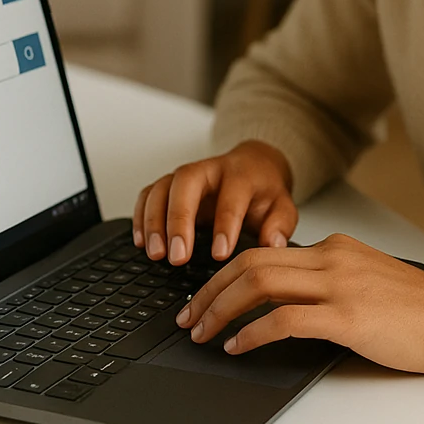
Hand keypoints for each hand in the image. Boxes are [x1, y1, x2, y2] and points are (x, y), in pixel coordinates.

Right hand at [131, 139, 296, 263]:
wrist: (254, 167)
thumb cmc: (264, 192)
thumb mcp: (283, 206)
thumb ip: (281, 225)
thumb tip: (273, 245)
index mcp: (241, 174)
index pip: (231, 196)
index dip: (225, 225)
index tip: (219, 255)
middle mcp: (210, 169)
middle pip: (186, 183)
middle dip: (179, 219)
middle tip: (177, 256)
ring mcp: (187, 175)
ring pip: (162, 187)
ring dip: (154, 220)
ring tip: (156, 254)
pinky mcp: (170, 185)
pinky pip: (148, 194)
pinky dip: (140, 216)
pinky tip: (141, 242)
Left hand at [173, 232, 423, 373]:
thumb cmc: (417, 309)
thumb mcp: (364, 280)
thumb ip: (327, 282)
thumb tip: (284, 302)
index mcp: (333, 247)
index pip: (262, 251)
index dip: (223, 274)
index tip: (202, 296)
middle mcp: (331, 258)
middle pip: (251, 262)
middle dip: (210, 290)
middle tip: (188, 316)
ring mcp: (339, 285)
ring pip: (260, 284)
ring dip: (221, 309)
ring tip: (202, 332)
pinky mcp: (348, 316)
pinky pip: (285, 319)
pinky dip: (253, 332)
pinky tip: (239, 346)